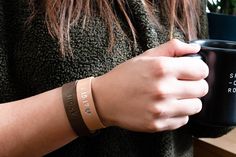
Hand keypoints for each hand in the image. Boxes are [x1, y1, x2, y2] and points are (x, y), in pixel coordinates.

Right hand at [92, 39, 208, 131]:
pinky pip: (183, 120)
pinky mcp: (158, 124)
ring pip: (196, 107)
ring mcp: (161, 109)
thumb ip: (172, 48)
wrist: (104, 99)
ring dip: (189, 101)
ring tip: (175, 97)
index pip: (201, 70)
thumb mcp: (146, 56)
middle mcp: (164, 89)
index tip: (192, 71)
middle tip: (183, 84)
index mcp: (162, 68)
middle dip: (195, 85)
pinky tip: (167, 107)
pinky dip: (179, 114)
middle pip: (202, 89)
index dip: (198, 69)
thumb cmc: (124, 76)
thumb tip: (194, 48)